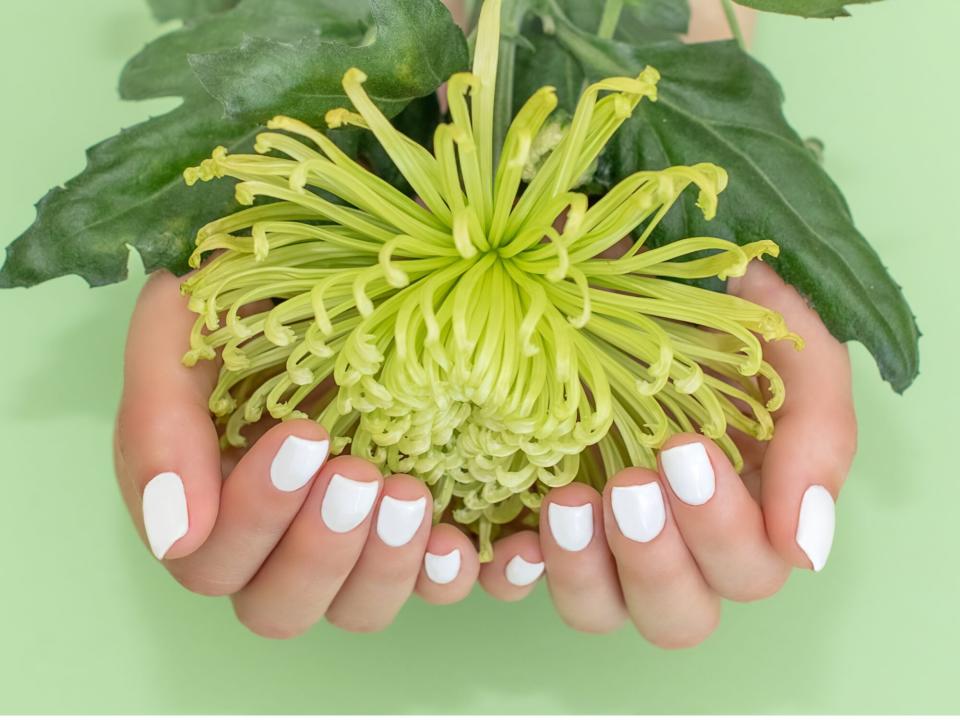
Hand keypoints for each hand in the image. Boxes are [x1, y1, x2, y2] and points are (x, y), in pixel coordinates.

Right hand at [114, 272, 480, 637]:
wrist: (338, 260)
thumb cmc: (250, 296)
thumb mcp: (182, 332)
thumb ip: (160, 423)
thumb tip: (178, 536)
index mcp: (208, 501)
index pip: (210, 561)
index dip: (253, 518)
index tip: (301, 438)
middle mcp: (276, 537)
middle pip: (281, 608)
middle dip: (319, 551)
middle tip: (357, 475)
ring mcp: (353, 538)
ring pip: (358, 610)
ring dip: (384, 569)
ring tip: (411, 496)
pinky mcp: (420, 525)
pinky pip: (439, 584)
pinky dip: (453, 575)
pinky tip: (465, 538)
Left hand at [475, 262, 856, 646]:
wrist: (626, 270)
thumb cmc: (717, 318)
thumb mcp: (791, 355)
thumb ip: (819, 439)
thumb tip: (805, 549)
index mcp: (741, 515)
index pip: (747, 570)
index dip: (722, 532)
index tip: (686, 451)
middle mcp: (673, 545)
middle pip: (676, 617)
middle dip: (654, 561)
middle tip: (631, 486)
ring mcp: (598, 540)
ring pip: (599, 613)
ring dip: (583, 574)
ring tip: (566, 504)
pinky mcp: (534, 520)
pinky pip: (515, 584)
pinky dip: (514, 574)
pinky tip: (514, 538)